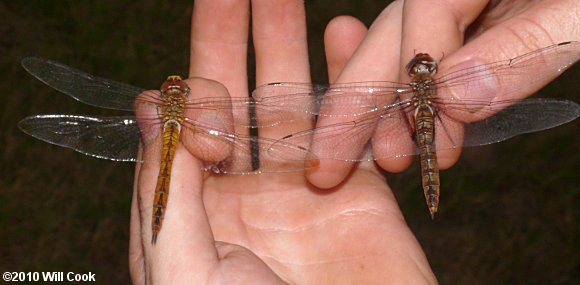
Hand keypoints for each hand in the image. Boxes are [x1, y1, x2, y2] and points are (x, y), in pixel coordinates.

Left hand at [129, 0, 435, 283]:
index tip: (208, 106)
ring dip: (290, 48)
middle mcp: (245, 194)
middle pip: (236, 97)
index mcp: (194, 212)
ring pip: (292, 102)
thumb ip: (164, 190)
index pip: (180, 127)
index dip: (187, 99)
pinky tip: (343, 37)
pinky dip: (349, 79)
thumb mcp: (182, 268)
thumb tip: (155, 111)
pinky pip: (351, 122)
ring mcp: (303, 188)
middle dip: (236, 36)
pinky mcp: (358, 190)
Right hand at [307, 0, 579, 187]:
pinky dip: (422, 107)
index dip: (414, 80)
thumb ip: (523, 48)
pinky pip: (432, 66)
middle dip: (359, 104)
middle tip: (330, 163)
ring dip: (388, 114)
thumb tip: (454, 97)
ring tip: (389, 160)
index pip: (422, 14)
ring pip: (403, 56)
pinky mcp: (468, 30)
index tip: (424, 141)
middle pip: (391, 38)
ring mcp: (455, 7)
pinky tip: (420, 139)